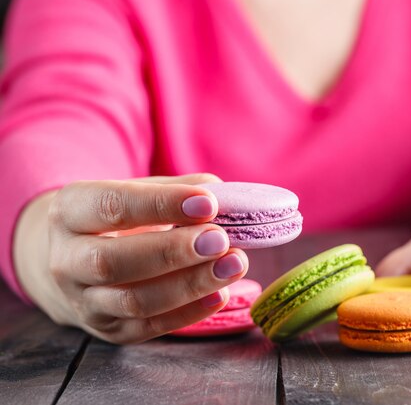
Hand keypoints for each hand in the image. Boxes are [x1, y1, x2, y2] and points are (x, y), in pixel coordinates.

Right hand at [15, 174, 248, 343]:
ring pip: (133, 300)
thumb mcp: (139, 192)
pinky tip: (220, 294)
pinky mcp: (109, 330)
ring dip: (189, 285)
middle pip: (112, 261)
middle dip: (172, 252)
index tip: (208, 203)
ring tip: (233, 266)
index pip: (112, 206)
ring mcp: (84, 301)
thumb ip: (180, 191)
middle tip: (220, 240)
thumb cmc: (120, 218)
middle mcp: (66, 259)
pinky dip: (189, 313)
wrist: (77, 259)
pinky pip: (150, 327)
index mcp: (70, 211)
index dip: (161, 204)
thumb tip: (226, 198)